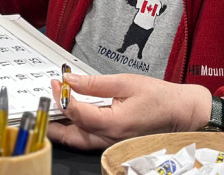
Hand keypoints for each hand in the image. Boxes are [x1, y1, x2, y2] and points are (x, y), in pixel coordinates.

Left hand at [47, 72, 211, 149]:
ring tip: (51, 112)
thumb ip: (94, 83)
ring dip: (63, 129)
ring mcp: (114, 143)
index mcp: (113, 123)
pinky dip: (77, 131)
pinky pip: (91, 141)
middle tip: (41, 106)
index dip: (61, 97)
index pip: (76, 113)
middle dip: (53, 122)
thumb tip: (70, 80)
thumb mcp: (124, 83)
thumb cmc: (159, 97)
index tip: (55, 83)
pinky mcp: (116, 142)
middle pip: (72, 136)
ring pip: (80, 142)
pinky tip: (71, 119)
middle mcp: (111, 139)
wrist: (182, 113)